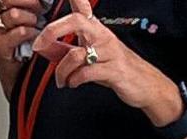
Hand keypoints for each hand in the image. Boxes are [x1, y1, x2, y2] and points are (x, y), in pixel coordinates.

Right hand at [0, 0, 44, 75]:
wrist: (20, 73)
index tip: (39, 0)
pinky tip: (36, 36)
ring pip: (13, 14)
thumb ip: (29, 5)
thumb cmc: (27, 42)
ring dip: (31, 19)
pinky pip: (20, 32)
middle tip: (40, 9)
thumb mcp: (27, 16)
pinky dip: (32, 33)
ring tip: (36, 26)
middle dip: (29, 2)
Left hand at [31, 0, 177, 123]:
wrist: (145, 84)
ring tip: (61, 79)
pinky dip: (74, 80)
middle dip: (52, 31)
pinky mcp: (114, 70)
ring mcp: (109, 52)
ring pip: (76, 54)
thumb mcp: (93, 54)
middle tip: (41, 45)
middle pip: (75, 20)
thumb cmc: (117, 67)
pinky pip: (86, 72)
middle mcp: (102, 36)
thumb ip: (71, 49)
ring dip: (62, 70)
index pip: (82, 6)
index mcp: (96, 29)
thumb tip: (47, 47)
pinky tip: (73, 83)